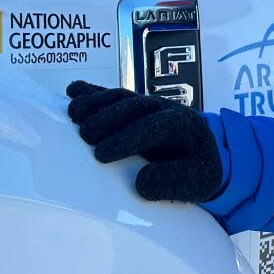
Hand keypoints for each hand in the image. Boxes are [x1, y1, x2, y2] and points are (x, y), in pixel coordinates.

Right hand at [65, 80, 222, 202]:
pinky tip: (72, 91)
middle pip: (135, 106)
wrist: (201, 155)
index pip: (155, 126)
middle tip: (85, 135)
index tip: (102, 155)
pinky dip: (91, 91)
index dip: (127, 138)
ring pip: (121, 97)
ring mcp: (146, 104)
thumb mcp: (197, 182)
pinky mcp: (131, 106)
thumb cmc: (198, 170)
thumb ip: (174, 182)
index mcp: (183, 125)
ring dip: (95, 102)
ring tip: (73, 113)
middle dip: (108, 118)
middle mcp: (164, 108)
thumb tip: (140, 183)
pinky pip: (111, 95)